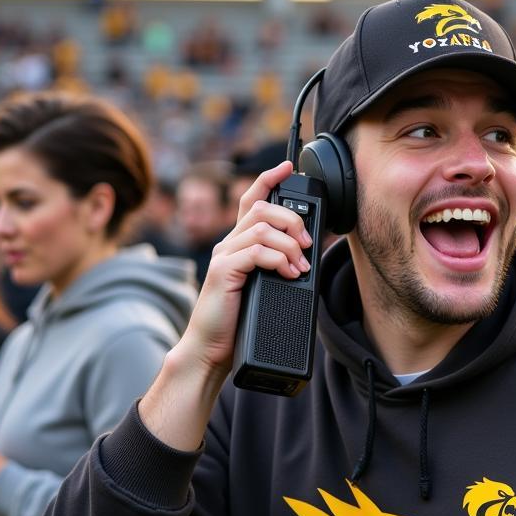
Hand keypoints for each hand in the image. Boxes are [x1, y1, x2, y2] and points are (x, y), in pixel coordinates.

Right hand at [181, 160, 310, 376]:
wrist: (209, 348)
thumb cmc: (237, 320)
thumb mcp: (261, 286)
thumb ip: (275, 267)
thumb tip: (305, 258)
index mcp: (237, 244)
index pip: (250, 200)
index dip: (268, 179)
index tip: (287, 167)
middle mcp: (228, 244)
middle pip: (262, 209)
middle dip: (292, 220)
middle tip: (306, 244)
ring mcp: (224, 256)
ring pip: (262, 228)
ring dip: (289, 245)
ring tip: (300, 267)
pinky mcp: (223, 271)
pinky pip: (256, 251)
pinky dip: (278, 259)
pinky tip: (287, 274)